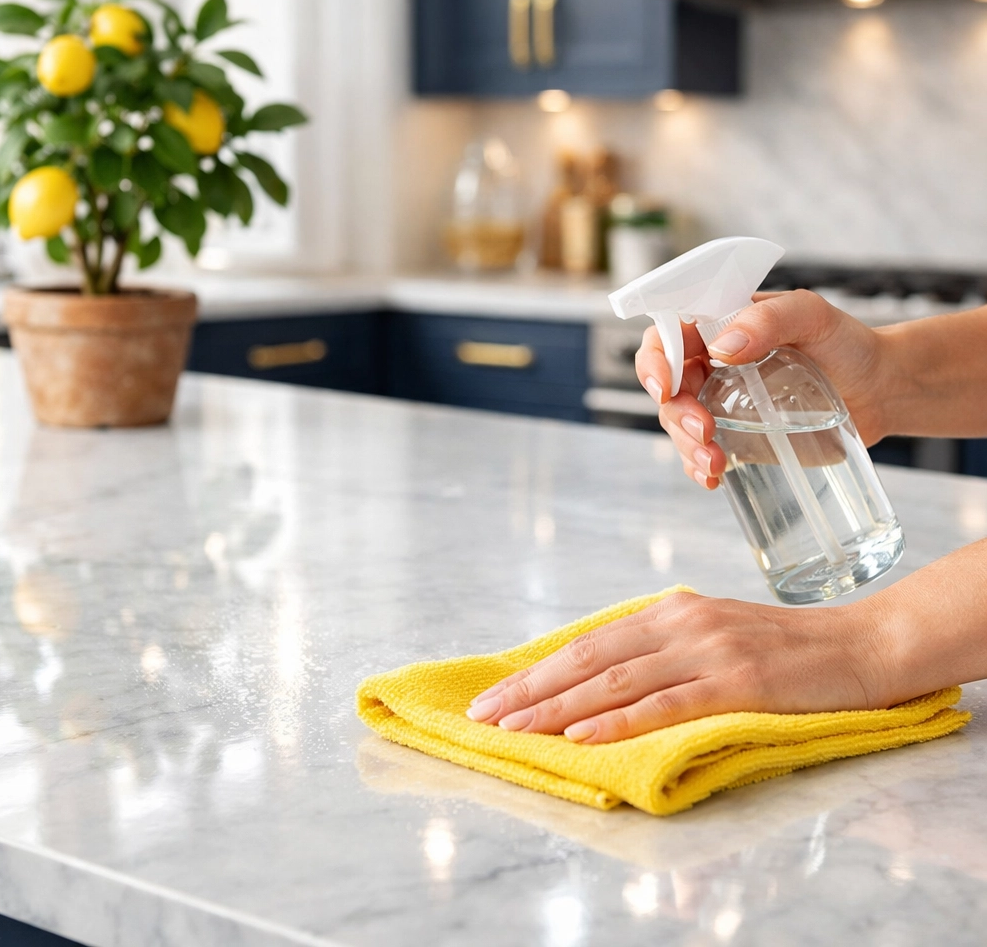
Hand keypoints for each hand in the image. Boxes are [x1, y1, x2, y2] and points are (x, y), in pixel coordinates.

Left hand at [466, 591, 889, 743]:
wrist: (859, 646)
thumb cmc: (782, 650)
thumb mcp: (710, 638)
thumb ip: (661, 652)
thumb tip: (599, 684)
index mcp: (669, 611)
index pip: (587, 644)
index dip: (536, 671)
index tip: (494, 695)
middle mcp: (679, 623)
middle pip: (588, 659)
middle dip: (529, 689)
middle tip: (483, 715)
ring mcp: (707, 650)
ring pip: (615, 680)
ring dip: (556, 706)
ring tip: (514, 727)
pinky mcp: (737, 681)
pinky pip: (665, 703)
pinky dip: (617, 718)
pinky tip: (582, 732)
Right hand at [635, 290, 885, 488]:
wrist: (880, 389)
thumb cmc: (848, 344)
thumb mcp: (813, 316)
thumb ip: (770, 318)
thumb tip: (722, 346)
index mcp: (719, 327)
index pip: (666, 338)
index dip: (655, 361)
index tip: (664, 387)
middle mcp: (711, 364)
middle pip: (668, 388)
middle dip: (676, 414)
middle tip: (705, 432)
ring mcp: (721, 402)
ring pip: (679, 424)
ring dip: (686, 446)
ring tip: (715, 463)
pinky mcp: (736, 435)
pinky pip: (701, 451)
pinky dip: (698, 467)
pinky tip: (713, 477)